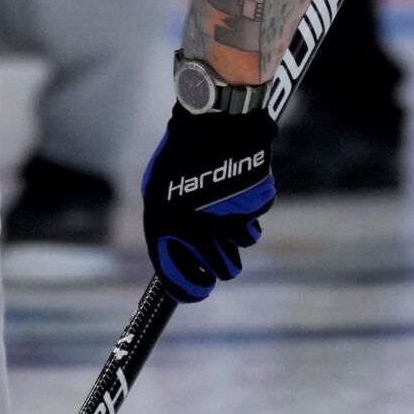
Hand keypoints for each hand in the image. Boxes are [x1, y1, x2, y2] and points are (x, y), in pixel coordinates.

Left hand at [141, 105, 275, 303]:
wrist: (214, 123)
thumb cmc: (182, 157)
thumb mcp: (158, 192)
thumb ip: (165, 225)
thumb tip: (173, 254)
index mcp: (168, 228)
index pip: (181, 280)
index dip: (192, 290)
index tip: (199, 290)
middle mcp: (200, 230)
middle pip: (222, 271)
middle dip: (221, 265)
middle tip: (218, 251)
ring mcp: (231, 218)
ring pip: (241, 248)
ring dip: (236, 237)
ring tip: (226, 212)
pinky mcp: (254, 205)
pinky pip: (253, 220)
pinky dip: (247, 211)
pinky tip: (237, 191)